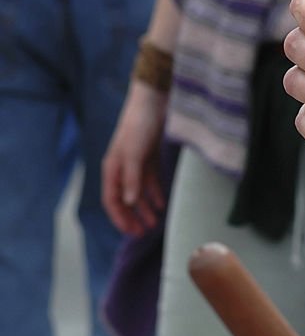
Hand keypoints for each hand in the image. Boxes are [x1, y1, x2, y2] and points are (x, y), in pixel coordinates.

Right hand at [102, 81, 166, 235]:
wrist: (153, 100)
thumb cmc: (139, 125)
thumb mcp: (135, 154)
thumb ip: (132, 179)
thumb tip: (129, 203)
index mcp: (113, 168)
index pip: (112, 200)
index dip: (120, 218)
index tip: (132, 233)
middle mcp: (122, 167)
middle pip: (124, 199)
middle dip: (132, 217)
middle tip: (144, 234)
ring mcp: (135, 163)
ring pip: (137, 192)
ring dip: (144, 209)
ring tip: (155, 223)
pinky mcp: (148, 158)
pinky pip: (149, 182)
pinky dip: (154, 194)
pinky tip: (162, 205)